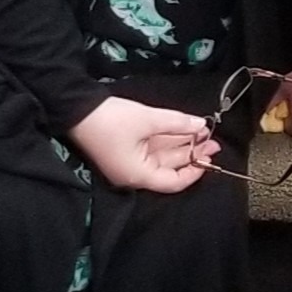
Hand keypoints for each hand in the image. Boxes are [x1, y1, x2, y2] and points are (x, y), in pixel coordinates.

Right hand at [67, 96, 220, 192]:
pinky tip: (187, 128)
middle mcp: (134, 173)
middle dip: (193, 153)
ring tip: (205, 131)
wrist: (76, 109)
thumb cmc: (112, 120)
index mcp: (137, 175)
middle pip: (170, 168)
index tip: (211, 157)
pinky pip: (154, 147)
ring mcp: (130, 161)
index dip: (194, 171)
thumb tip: (202, 126)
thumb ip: (177, 124)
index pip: (172, 182)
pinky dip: (170, 138)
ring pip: (163, 155)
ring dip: (183, 144)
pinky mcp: (127, 149)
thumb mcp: (148, 120)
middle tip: (215, 141)